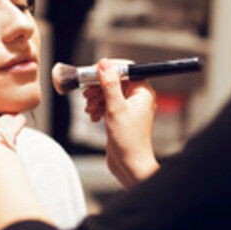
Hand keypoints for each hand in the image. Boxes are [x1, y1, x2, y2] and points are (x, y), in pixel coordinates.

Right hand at [83, 59, 158, 186]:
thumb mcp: (115, 109)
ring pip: (108, 93)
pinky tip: (94, 116)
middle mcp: (137, 98)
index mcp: (142, 92)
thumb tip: (104, 65)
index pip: (126, 69)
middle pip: (114, 81)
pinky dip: (98, 108)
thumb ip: (109, 85)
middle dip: (99, 87)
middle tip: (88, 94)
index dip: (108, 69)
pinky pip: (107, 104)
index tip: (94, 72)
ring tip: (90, 109)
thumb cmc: (129, 141)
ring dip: (96, 98)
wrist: (130, 165)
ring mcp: (129, 108)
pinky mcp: (120, 117)